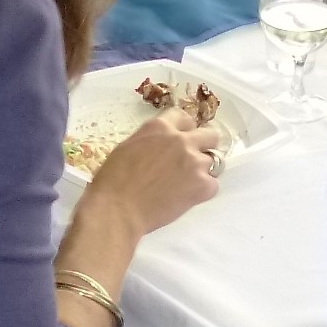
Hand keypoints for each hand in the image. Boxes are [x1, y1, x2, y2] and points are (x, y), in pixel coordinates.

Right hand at [80, 108, 222, 237]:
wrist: (118, 209)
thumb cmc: (113, 180)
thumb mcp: (129, 146)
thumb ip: (152, 141)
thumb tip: (161, 147)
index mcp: (160, 126)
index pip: (185, 118)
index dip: (185, 131)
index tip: (182, 141)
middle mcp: (181, 140)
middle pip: (210, 135)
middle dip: (203, 146)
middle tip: (191, 161)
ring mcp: (195, 162)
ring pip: (213, 161)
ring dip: (201, 171)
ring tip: (184, 185)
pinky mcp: (203, 185)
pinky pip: (213, 185)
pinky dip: (203, 191)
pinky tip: (186, 198)